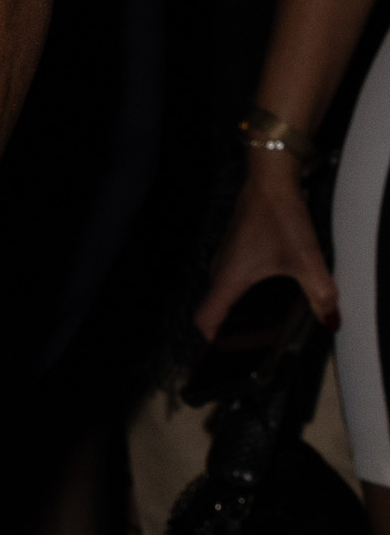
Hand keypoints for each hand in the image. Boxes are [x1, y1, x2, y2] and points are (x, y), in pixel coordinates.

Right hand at [193, 145, 333, 337]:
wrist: (270, 178)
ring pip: (221, 291)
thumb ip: (321, 294)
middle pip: (213, 309)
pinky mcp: (235, 245)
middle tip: (248, 345)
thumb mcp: (306, 260)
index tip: (223, 356)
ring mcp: (225, 256)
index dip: (211, 342)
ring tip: (258, 322)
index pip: (205, 320)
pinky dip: (241, 289)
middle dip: (226, 329)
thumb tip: (330, 321)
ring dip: (234, 308)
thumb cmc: (279, 215)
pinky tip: (266, 289)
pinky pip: (230, 276)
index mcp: (229, 279)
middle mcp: (220, 269)